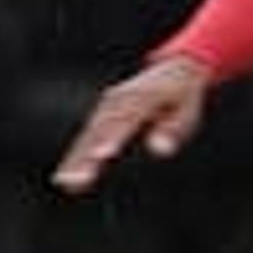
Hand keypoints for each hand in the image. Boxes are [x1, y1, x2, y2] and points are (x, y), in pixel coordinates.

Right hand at [51, 54, 213, 192]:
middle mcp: (119, 99)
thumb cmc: (182, 96)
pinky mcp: (102, 113)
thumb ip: (173, 129)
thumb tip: (161, 150)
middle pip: (99, 130)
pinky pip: (86, 136)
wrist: (175, 69)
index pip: (124, 121)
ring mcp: (107, 105)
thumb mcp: (188, 111)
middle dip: (86, 155)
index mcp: (141, 97)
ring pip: (88, 134)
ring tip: (66, 183)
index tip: (100, 156)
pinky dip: (75, 154)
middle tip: (77, 180)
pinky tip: (65, 177)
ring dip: (75, 158)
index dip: (112, 138)